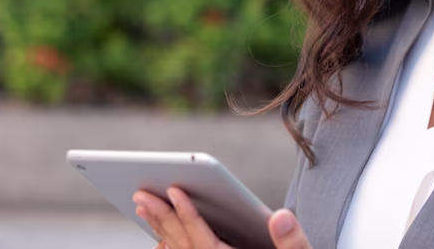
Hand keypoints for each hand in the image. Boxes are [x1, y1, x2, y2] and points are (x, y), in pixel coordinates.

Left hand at [134, 186, 312, 248]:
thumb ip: (293, 244)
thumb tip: (281, 217)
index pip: (205, 242)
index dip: (189, 215)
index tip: (174, 190)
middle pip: (183, 246)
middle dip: (163, 218)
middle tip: (140, 194)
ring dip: (159, 231)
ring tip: (142, 208)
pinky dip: (169, 247)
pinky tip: (161, 237)